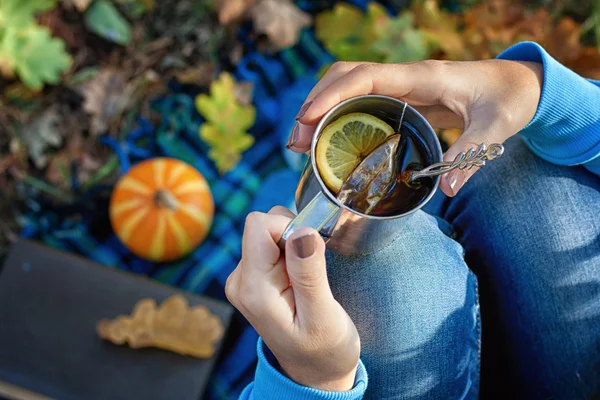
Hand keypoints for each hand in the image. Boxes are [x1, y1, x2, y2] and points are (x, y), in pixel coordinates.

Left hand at [225, 207, 359, 390]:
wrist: (314, 372)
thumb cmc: (324, 350)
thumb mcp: (323, 315)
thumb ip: (310, 273)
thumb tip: (302, 231)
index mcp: (253, 289)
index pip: (259, 225)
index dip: (290, 228)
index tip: (311, 253)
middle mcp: (240, 281)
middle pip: (263, 226)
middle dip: (294, 238)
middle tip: (312, 273)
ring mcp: (244, 280)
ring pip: (268, 233)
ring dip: (293, 247)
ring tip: (307, 280)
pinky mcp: (252, 278)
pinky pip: (270, 245)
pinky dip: (290, 254)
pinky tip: (300, 281)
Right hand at [287, 59, 543, 195]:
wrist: (517, 85)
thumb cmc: (509, 99)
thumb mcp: (498, 126)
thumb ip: (472, 154)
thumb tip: (447, 190)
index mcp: (422, 76)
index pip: (365, 76)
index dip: (332, 95)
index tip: (306, 119)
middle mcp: (405, 78)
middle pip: (346, 77)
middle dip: (315, 104)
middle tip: (297, 143)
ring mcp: (400, 87)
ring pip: (348, 88)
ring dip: (321, 112)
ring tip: (303, 146)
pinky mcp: (401, 101)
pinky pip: (361, 103)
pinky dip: (339, 119)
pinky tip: (331, 144)